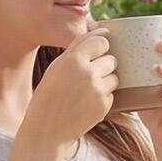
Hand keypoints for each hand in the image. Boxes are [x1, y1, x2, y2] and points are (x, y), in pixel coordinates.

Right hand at [25, 27, 119, 149]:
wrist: (47, 130)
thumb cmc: (48, 95)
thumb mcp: (56, 67)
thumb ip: (77, 48)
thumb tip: (100, 30)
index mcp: (73, 60)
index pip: (102, 41)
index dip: (100, 47)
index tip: (95, 53)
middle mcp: (88, 73)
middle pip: (112, 59)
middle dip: (104, 65)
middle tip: (88, 76)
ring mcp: (98, 90)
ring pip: (115, 77)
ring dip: (106, 81)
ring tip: (86, 91)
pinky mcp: (104, 105)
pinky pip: (112, 94)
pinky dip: (103, 97)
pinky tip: (86, 103)